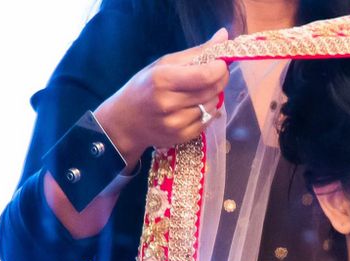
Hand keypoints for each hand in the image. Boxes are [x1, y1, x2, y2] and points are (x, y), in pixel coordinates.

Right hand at [95, 28, 229, 167]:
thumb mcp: (163, 64)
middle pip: (212, 90)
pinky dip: (208, 112)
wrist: (125, 122)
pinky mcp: (180, 137)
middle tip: (216, 74)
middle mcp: (169, 103)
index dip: (220, 68)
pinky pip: (207, 122)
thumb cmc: (143, 88)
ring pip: (212, 106)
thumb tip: (224, 35)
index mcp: (163, 80)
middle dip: (220, 79)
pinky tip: (196, 107)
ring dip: (213, 96)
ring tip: (200, 91)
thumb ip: (196, 52)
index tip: (221, 62)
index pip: (205, 75)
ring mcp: (175, 123)